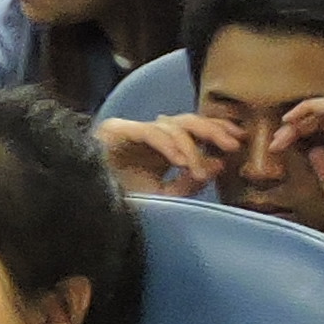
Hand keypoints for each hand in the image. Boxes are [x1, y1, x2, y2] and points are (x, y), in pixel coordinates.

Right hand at [94, 112, 224, 198]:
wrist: (84, 203)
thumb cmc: (118, 201)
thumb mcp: (162, 197)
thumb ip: (189, 182)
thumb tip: (218, 164)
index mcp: (162, 147)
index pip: (195, 129)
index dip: (218, 130)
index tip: (239, 141)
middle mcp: (151, 134)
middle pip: (189, 120)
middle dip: (213, 130)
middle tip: (232, 144)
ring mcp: (135, 130)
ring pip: (173, 125)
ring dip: (191, 146)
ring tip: (199, 168)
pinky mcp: (118, 130)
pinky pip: (151, 133)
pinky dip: (169, 146)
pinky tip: (181, 161)